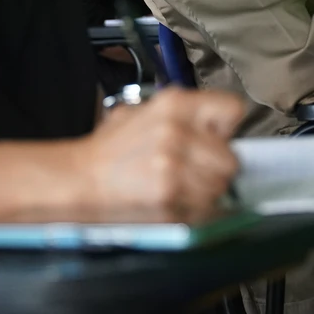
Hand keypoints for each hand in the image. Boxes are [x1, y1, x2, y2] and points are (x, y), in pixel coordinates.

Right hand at [81, 88, 244, 216]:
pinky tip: (175, 201)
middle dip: (218, 169)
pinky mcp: (169, 194)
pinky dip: (195, 210)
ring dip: (207, 192)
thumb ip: (187, 116)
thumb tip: (221, 132)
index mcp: (174, 103)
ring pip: (220, 186)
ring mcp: (173, 164)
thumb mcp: (147, 112)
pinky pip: (204, 208)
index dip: (226, 130)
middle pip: (231, 158)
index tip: (216, 140)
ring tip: (182, 188)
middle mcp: (177, 130)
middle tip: (197, 171)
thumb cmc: (113, 150)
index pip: (233, 109)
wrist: (81, 178)